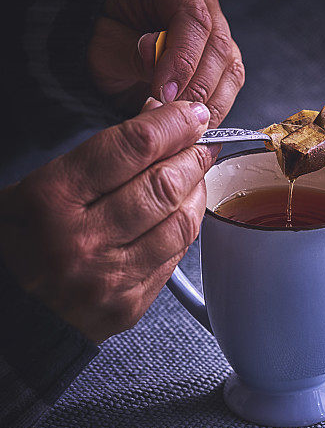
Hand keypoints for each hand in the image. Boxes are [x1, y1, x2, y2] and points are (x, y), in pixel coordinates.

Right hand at [0, 101, 215, 341]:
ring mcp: (109, 278)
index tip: (191, 114)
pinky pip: (175, 257)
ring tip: (194, 174)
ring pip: (180, 222)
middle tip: (202, 142)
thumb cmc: (20, 242)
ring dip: (196, 190)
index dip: (172, 124)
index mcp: (51, 200)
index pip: (131, 147)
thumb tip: (156, 117)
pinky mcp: (130, 305)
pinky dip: (185, 227)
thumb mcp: (38, 184)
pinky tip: (181, 211)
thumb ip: (99, 152)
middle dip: (193, 155)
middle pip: (164, 184)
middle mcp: (82, 241)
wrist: (10, 312)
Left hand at [88, 0, 244, 124]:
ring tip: (179, 125)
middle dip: (196, 87)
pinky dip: (213, 109)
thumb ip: (133, 54)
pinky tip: (192, 124)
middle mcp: (202, 1)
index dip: (183, 59)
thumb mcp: (104, 45)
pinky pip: (230, 87)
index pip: (194, 18)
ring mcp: (217, 31)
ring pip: (230, 69)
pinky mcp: (223, 61)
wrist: (107, 51)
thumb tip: (162, 70)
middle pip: (218, 45)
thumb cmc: (103, 39)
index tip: (164, 92)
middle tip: (171, 114)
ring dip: (208, 102)